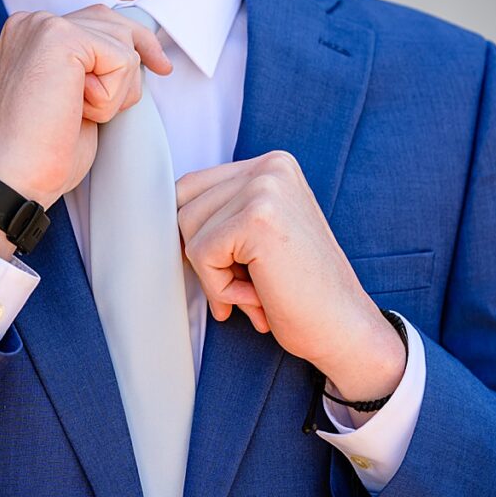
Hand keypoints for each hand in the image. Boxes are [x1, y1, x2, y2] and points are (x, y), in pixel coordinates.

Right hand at [0, 4, 171, 207]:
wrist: (15, 176)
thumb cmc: (40, 151)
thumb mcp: (72, 95)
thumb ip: (90, 66)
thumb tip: (135, 51)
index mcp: (30, 33)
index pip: (99, 20)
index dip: (132, 46)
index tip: (160, 66)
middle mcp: (33, 21)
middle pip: (117, 24)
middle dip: (126, 72)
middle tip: (102, 110)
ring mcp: (44, 25)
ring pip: (123, 45)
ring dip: (114, 92)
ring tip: (75, 113)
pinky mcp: (60, 37)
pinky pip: (122, 60)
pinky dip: (111, 97)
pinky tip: (78, 110)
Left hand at [175, 151, 405, 407]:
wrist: (346, 331)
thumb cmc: (298, 292)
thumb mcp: (256, 237)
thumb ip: (220, 214)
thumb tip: (149, 213)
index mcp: (271, 165)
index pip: (190, 188)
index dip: (200, 236)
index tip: (240, 265)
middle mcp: (270, 167)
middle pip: (182, 205)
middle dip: (205, 254)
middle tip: (252, 282)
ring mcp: (265, 188)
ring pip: (188, 230)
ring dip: (214, 273)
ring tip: (259, 287)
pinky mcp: (257, 219)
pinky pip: (201, 254)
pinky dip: (221, 287)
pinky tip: (259, 295)